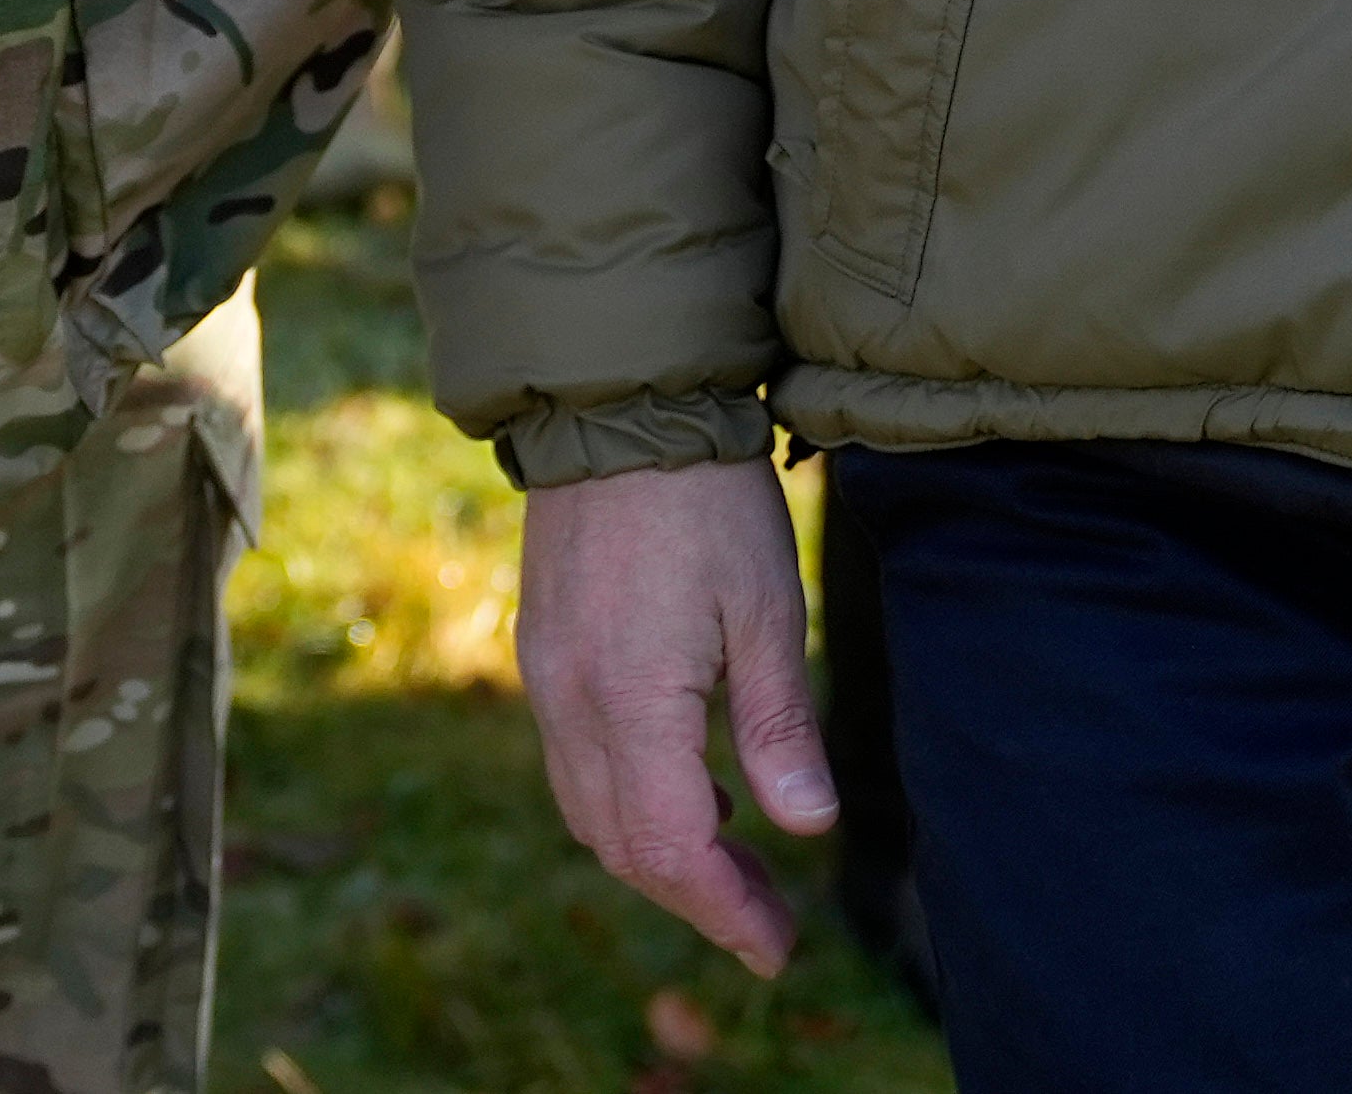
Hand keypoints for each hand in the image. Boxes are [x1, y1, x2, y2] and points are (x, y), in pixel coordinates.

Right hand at [517, 459, 837, 976]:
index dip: (726, 910)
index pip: (670, 850)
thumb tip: (807, 829)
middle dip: (698, 897)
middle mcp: (571, 704)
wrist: (618, 405)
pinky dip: (630, 800)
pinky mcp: (544, 651)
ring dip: (660, 853)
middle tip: (770, 921)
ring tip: (737, 861)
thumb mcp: (766, 606)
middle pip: (623, 846)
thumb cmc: (706, 499)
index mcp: (630, 701)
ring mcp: (547, 678)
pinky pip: (576, 762)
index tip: (779, 946)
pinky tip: (689, 783)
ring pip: (591, 811)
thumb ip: (779, 724)